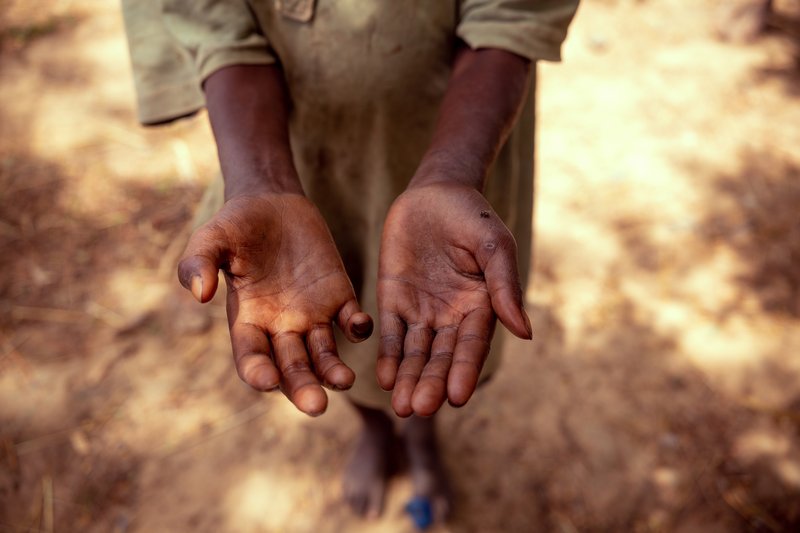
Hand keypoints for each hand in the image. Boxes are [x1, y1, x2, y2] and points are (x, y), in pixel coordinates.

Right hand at [178, 193, 372, 415]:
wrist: (272, 203)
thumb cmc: (235, 225)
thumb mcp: (211, 238)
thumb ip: (199, 263)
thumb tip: (198, 294)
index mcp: (247, 321)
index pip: (251, 357)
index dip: (258, 372)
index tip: (267, 381)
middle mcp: (281, 327)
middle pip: (293, 367)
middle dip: (303, 387)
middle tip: (316, 406)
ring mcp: (312, 316)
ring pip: (324, 354)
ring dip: (334, 371)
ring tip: (345, 381)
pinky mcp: (338, 297)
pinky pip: (351, 321)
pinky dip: (358, 327)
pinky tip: (360, 325)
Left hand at [377, 182, 531, 416]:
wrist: (434, 192)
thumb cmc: (472, 216)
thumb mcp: (494, 245)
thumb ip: (505, 287)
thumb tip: (525, 333)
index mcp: (481, 306)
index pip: (471, 345)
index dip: (464, 370)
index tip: (457, 397)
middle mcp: (451, 316)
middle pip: (441, 356)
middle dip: (431, 382)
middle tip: (420, 408)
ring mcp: (421, 310)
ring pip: (415, 352)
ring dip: (409, 378)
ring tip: (401, 406)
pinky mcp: (393, 300)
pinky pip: (390, 333)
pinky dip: (388, 356)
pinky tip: (384, 378)